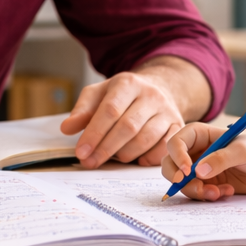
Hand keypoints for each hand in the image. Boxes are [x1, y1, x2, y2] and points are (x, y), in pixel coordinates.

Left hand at [62, 56, 208, 167]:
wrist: (159, 87)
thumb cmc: (123, 95)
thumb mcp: (100, 93)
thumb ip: (82, 110)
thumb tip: (67, 128)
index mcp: (128, 83)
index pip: (110, 110)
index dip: (94, 133)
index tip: (81, 152)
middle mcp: (150, 95)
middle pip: (128, 127)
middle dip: (106, 148)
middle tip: (90, 162)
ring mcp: (167, 110)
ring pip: (146, 138)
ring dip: (126, 154)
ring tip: (113, 159)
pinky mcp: (178, 125)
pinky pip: (165, 147)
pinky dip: (149, 157)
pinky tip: (137, 160)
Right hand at [158, 122, 245, 200]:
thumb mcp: (244, 150)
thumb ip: (222, 158)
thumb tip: (199, 171)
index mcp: (201, 135)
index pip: (177, 142)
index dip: (177, 156)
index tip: (188, 171)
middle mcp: (196, 152)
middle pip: (171, 164)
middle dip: (179, 178)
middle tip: (196, 188)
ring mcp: (201, 170)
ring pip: (182, 183)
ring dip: (196, 191)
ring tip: (218, 192)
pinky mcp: (208, 185)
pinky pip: (197, 193)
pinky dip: (207, 196)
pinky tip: (226, 192)